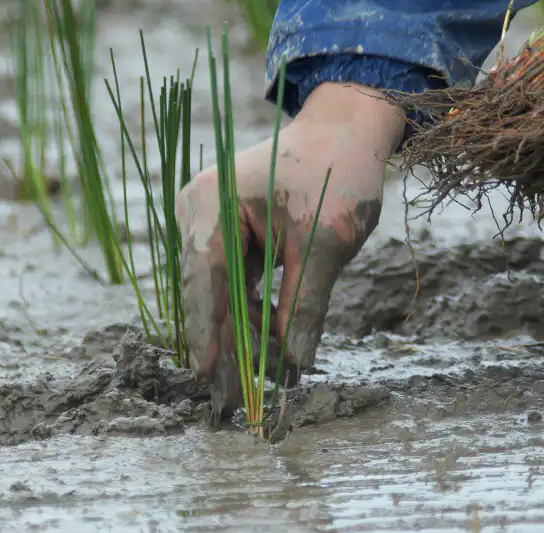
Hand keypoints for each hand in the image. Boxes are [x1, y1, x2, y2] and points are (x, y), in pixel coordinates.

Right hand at [176, 82, 405, 415]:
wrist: (344, 129)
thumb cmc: (336, 172)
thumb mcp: (325, 241)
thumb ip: (305, 303)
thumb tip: (295, 363)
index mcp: (212, 205)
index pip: (203, 283)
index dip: (207, 336)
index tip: (210, 381)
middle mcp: (198, 212)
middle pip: (206, 292)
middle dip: (226, 341)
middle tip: (239, 392)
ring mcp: (208, 219)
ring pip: (217, 290)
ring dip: (241, 329)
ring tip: (267, 370)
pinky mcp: (225, 229)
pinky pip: (230, 278)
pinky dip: (249, 308)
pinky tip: (269, 337)